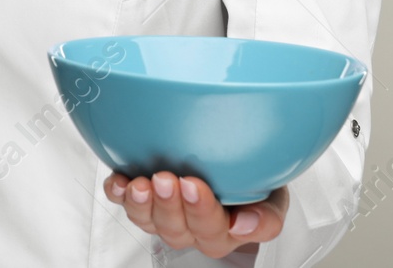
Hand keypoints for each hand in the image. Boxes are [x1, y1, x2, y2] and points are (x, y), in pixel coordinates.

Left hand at [104, 170, 287, 258]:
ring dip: (141, 203)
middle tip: (166, 179)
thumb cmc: (255, 182)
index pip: (211, 232)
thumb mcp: (273, 198)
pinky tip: (118, 182)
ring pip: (148, 219)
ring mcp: (164, 213)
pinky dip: (118, 192)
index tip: (195, 185)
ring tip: (141, 183)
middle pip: (175, 229)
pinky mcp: (143, 197)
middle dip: (168, 205)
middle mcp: (190, 226)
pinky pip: (125, 202)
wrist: (237, 160)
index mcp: (222, 231)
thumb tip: (244, 225)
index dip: (200, 212)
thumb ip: (266, 218)